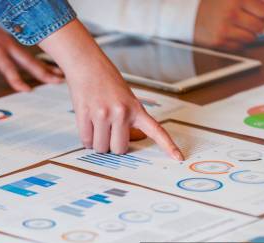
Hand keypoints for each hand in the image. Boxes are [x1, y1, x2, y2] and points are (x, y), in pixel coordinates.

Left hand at [0, 4, 62, 90]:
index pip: (7, 67)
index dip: (16, 79)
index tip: (27, 90)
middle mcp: (5, 43)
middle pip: (27, 61)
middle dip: (43, 72)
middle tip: (58, 81)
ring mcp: (10, 40)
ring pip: (30, 56)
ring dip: (45, 67)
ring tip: (60, 76)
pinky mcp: (11, 38)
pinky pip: (27, 51)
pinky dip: (39, 60)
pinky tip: (49, 66)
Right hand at [40, 21, 183, 159]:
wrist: (87, 64)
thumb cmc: (107, 81)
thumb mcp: (126, 98)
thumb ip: (130, 119)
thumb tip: (129, 142)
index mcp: (135, 108)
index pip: (156, 130)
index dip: (168, 146)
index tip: (178, 158)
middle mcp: (121, 112)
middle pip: (119, 149)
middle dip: (113, 145)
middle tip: (110, 132)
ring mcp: (102, 114)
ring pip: (101, 147)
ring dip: (98, 142)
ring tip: (98, 126)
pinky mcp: (85, 115)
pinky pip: (86, 141)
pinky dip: (87, 139)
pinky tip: (89, 125)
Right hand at [194, 0, 263, 49]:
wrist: (189, 16)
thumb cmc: (211, 5)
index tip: (262, 7)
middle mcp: (231, 12)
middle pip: (261, 23)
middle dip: (258, 21)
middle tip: (250, 18)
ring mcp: (225, 28)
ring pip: (252, 36)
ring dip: (249, 32)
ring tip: (240, 26)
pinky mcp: (220, 41)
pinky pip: (240, 45)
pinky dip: (239, 40)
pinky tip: (232, 33)